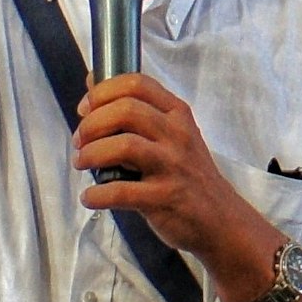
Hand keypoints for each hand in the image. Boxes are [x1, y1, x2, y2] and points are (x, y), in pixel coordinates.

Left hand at [72, 73, 272, 259]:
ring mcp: (173, 166)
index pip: (137, 84)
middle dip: (92, 124)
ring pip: (124, 145)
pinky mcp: (165, 198)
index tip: (85, 108)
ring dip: (91, 154)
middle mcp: (177, 135)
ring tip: (82, 163)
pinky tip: (90, 197)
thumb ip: (138, 111)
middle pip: (126, 110)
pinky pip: (121, 192)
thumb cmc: (188, 174)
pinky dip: (97, 195)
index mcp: (177, 114)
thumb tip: (92, 82)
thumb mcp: (173, 135)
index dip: (102, 92)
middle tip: (79, 141)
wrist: (221, 220)